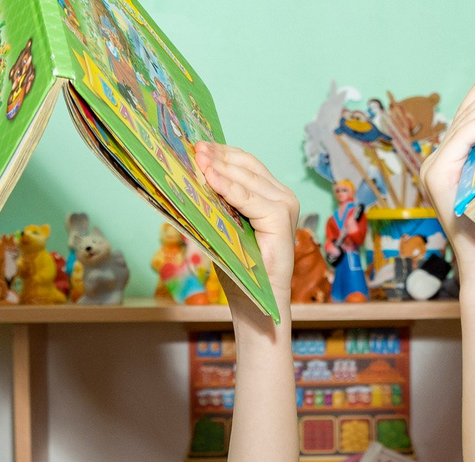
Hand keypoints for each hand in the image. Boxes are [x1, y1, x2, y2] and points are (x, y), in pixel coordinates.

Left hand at [193, 141, 298, 313]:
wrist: (257, 301)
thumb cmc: (240, 268)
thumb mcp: (224, 226)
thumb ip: (217, 202)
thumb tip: (191, 176)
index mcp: (271, 195)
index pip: (246, 163)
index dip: (221, 153)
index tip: (197, 146)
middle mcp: (283, 196)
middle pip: (248, 165)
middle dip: (218, 155)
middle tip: (194, 148)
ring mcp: (284, 205)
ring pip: (248, 178)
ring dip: (220, 167)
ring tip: (198, 159)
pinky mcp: (280, 218)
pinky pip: (249, 198)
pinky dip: (228, 188)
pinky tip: (210, 179)